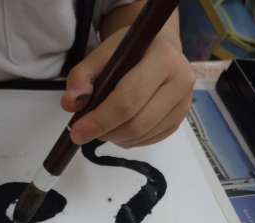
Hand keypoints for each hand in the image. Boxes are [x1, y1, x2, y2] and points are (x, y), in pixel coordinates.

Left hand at [61, 28, 194, 147]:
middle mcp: (180, 82)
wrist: (160, 49)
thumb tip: (70, 104)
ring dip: (115, 138)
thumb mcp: (103, 54)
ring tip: (103, 125)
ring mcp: (184, 105)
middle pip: (137, 123)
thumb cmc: (130, 51)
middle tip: (86, 132)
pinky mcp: (180, 121)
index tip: (76, 132)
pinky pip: (149, 140)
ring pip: (141, 136)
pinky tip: (119, 128)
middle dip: (106, 132)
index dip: (100, 119)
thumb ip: (82, 76)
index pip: (128, 99)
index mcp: (163, 58)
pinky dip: (128, 140)